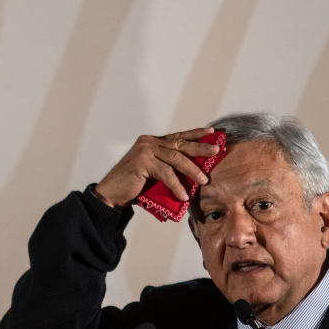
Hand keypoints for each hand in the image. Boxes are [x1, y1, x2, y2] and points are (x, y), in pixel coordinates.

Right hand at [94, 128, 219, 208]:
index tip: (211, 132)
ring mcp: (145, 150)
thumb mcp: (155, 173)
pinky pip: (166, 173)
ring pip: (176, 158)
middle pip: (180, 144)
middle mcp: (148, 142)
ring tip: (204, 180)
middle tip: (216, 151)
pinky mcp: (142, 162)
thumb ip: (169, 167)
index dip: (195, 134)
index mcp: (152, 142)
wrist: (112, 194)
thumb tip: (196, 173)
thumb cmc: (134, 186)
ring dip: (192, 170)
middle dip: (200, 148)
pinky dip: (177, 185)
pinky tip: (184, 196)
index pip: (178, 136)